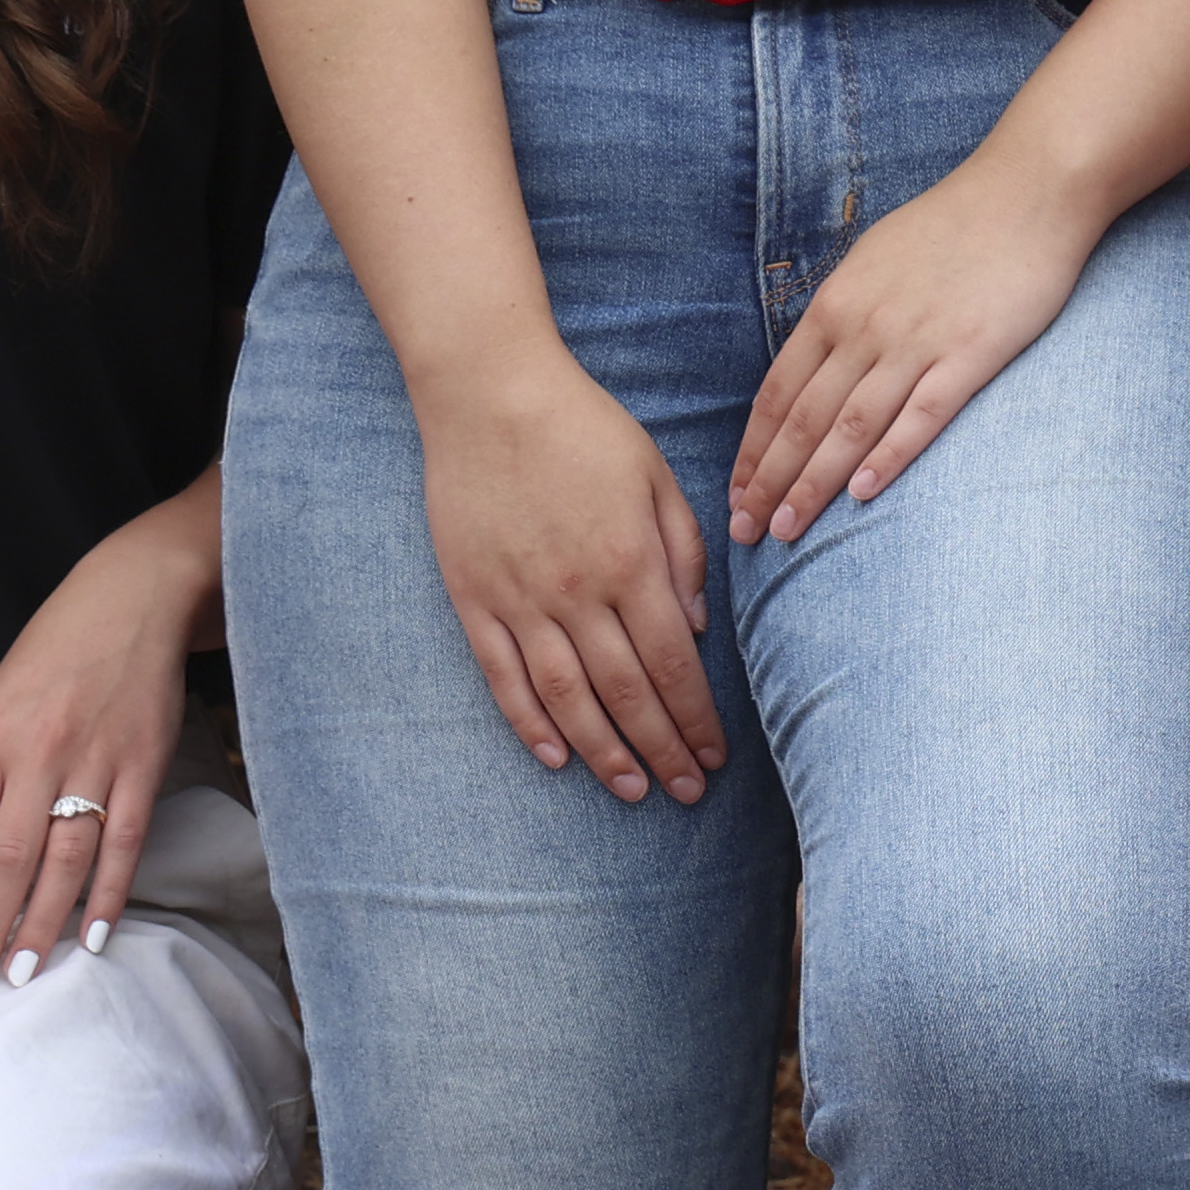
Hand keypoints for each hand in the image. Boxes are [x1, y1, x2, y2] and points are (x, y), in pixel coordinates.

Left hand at [0, 538, 193, 985]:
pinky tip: (94, 932)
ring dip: (43, 921)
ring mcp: (97, 760)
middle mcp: (40, 754)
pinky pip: (125, 840)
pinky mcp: (145, 765)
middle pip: (11, 857)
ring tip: (24, 970)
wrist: (134, 600)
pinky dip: (110, 890)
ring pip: (66, 857)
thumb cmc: (52, 654)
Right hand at [420, 355, 720, 800]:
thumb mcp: (657, 479)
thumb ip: (683, 555)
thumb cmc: (586, 430)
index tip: (716, 756)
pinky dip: (528, 722)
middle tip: (686, 793)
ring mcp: (519, 599)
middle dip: (661, 750)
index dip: (695, 718)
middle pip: (625, 693)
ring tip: (631, 790)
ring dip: (603, 752)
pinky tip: (556, 757)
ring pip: (566, 698)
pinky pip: (503, 676)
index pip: (672, 663)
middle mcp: (576, 593)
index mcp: (631, 562)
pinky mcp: (473, 598)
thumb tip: (693, 630)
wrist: (490, 396)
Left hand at [725, 165, 1097, 543]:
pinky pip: (920, 416)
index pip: (777, 394)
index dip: (753, 450)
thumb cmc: (953, 224)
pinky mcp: (970, 354)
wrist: (1028, 192)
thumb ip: (843, 310)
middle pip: (802, 420)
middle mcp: (865, 327)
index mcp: (836, 304)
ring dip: (813, 485)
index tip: (736, 494)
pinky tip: (863, 494)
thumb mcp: (874, 258)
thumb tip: (816, 361)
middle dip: (769, 482)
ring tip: (787, 532)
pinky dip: (887, 457)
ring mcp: (916, 342)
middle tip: (746, 531)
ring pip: (849, 428)